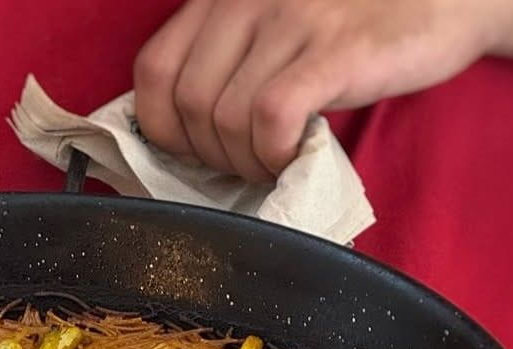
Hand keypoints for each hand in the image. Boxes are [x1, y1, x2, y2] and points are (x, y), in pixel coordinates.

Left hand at [133, 0, 512, 181]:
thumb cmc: (360, 20)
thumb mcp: (278, 24)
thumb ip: (229, 58)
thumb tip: (183, 132)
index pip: (153, 71)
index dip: (163, 128)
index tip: (198, 152)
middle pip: (187, 105)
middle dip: (210, 156)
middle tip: (249, 164)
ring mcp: (294, 19)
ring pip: (225, 117)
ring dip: (245, 162)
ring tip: (276, 163)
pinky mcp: (338, 49)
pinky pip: (272, 117)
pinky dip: (275, 154)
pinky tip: (295, 156)